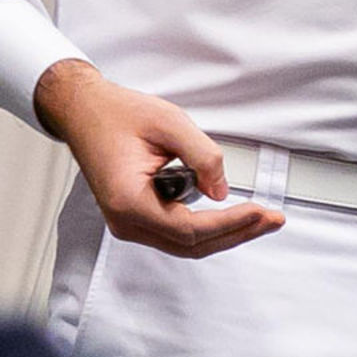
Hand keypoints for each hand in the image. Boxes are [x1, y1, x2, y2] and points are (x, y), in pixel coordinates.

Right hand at [35, 59, 284, 258]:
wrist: (84, 111)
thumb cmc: (117, 114)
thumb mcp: (169, 123)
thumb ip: (202, 157)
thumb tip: (222, 191)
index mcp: (128, 201)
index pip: (190, 229)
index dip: (231, 223)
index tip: (260, 212)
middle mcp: (126, 221)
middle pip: (192, 245)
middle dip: (237, 233)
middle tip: (272, 220)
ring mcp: (129, 222)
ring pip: (187, 244)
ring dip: (227, 233)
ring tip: (261, 219)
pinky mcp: (137, 217)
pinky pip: (178, 232)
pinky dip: (209, 227)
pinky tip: (236, 216)